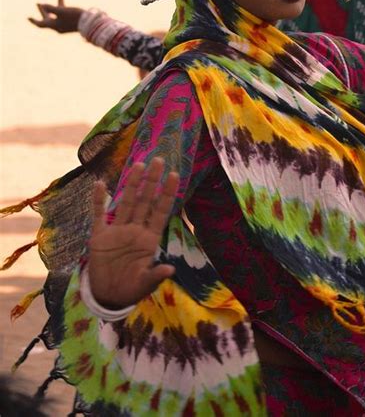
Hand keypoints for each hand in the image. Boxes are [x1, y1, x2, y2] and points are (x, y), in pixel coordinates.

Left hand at [28, 0, 82, 32]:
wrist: (90, 23)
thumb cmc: (74, 17)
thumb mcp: (61, 11)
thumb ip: (50, 8)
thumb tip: (42, 5)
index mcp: (54, 26)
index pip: (41, 24)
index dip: (34, 21)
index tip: (28, 18)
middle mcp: (59, 26)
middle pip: (47, 18)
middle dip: (43, 10)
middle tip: (38, 3)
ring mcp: (65, 24)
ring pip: (56, 13)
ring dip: (54, 4)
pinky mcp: (71, 21)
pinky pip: (64, 11)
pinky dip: (62, 3)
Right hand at [88, 158, 178, 308]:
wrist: (107, 296)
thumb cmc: (131, 289)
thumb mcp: (144, 284)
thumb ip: (155, 275)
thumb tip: (170, 269)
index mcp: (149, 239)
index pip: (160, 211)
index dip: (167, 194)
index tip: (175, 175)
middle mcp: (135, 230)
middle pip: (145, 201)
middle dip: (152, 181)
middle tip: (158, 160)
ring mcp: (117, 231)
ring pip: (126, 202)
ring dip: (132, 184)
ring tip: (138, 165)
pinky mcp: (99, 236)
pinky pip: (98, 214)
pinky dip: (98, 200)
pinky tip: (99, 184)